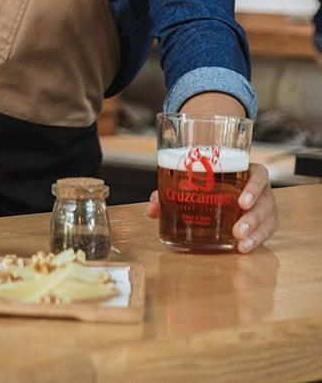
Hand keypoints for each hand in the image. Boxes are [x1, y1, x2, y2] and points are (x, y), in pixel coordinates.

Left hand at [146, 161, 277, 252]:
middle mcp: (258, 188)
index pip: (258, 174)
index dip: (254, 186)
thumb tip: (151, 209)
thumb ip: (168, 195)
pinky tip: (244, 247)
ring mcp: (264, 205)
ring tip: (241, 242)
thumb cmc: (204, 186)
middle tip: (237, 230)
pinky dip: (258, 239)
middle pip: (265, 200)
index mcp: (243, 172)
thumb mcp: (189, 187)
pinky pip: (268, 230)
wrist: (216, 195)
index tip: (242, 202)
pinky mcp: (265, 221)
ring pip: (269, 217)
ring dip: (256, 232)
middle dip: (253, 217)